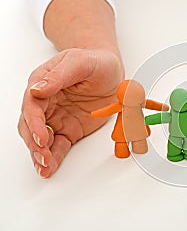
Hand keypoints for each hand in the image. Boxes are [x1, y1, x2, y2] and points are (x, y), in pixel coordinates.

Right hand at [18, 48, 123, 177]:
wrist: (111, 71)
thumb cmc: (95, 62)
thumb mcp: (79, 62)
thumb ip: (59, 76)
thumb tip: (36, 90)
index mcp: (43, 83)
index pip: (32, 105)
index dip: (35, 123)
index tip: (42, 137)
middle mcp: (46, 103)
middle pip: (31, 126)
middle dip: (35, 143)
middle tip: (43, 157)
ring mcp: (56, 118)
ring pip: (41, 139)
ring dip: (40, 154)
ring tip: (45, 167)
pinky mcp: (69, 130)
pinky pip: (58, 146)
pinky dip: (54, 158)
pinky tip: (50, 168)